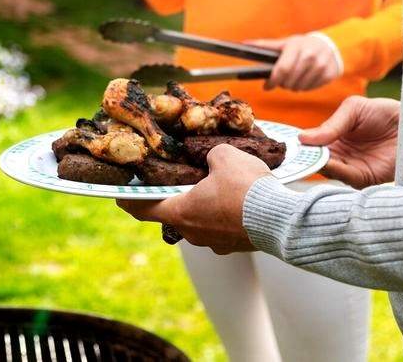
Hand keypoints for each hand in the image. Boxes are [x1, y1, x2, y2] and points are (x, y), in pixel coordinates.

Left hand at [117, 144, 269, 253]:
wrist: (281, 219)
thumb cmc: (246, 188)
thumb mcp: (224, 156)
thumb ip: (210, 155)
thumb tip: (212, 159)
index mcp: (181, 213)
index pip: (143, 209)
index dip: (130, 200)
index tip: (121, 195)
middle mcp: (193, 234)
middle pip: (176, 214)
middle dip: (179, 197)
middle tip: (183, 179)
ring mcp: (216, 244)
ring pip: (203, 222)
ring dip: (206, 206)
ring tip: (220, 186)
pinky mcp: (237, 246)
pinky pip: (225, 227)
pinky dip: (227, 214)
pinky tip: (240, 198)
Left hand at [246, 33, 341, 91]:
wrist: (330, 46)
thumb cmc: (302, 45)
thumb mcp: (285, 43)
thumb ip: (265, 46)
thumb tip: (244, 44)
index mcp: (296, 46)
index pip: (282, 69)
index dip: (272, 81)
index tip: (267, 86)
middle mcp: (310, 56)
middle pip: (290, 81)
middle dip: (282, 84)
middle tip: (281, 81)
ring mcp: (321, 65)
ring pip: (299, 88)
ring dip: (292, 86)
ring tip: (293, 78)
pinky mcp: (329, 74)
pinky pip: (310, 89)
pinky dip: (304, 87)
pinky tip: (305, 79)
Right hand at [300, 96, 399, 187]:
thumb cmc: (384, 113)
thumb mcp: (353, 109)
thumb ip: (330, 125)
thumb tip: (302, 138)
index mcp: (333, 139)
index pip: (310, 146)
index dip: (298, 146)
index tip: (286, 145)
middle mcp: (339, 156)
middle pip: (315, 160)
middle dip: (303, 159)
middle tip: (291, 155)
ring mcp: (351, 168)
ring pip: (327, 170)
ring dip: (317, 165)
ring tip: (308, 157)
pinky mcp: (364, 178)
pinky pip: (345, 176)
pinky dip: (334, 170)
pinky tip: (327, 162)